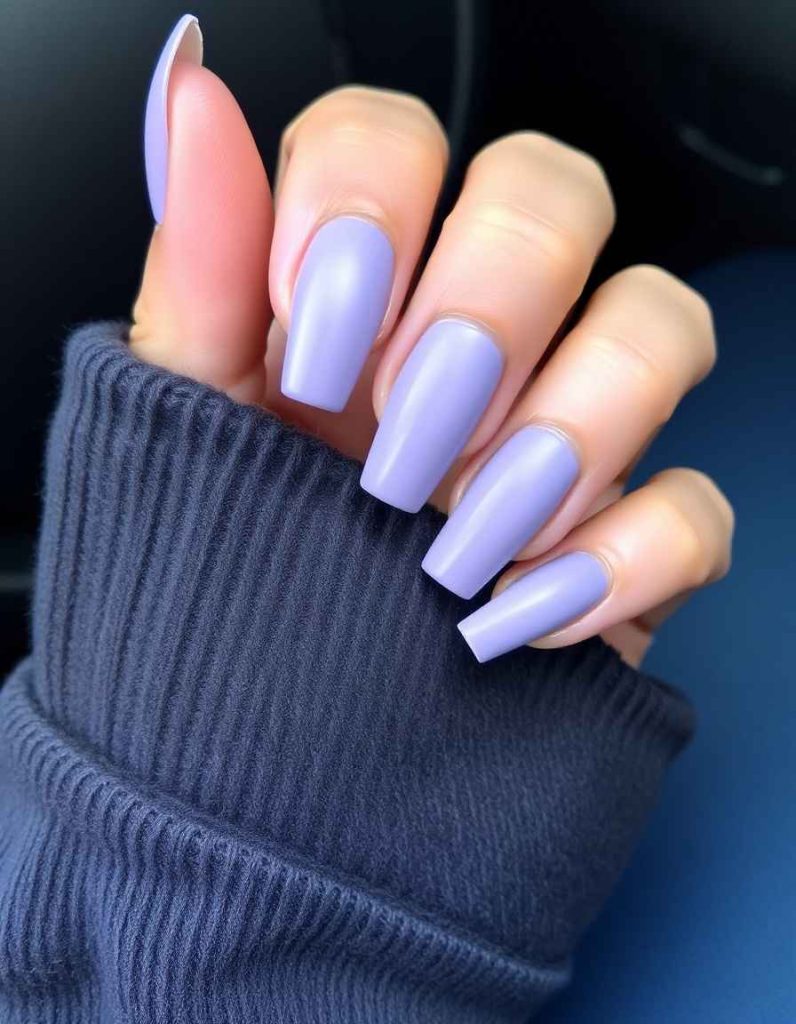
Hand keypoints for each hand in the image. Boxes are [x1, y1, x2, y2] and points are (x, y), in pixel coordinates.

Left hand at [131, 16, 732, 665]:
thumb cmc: (228, 565)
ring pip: (660, 323)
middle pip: (557, 195)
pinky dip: (624, 562)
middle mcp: (475, 335)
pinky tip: (523, 617)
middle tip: (400, 436)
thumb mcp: (188, 422)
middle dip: (486, 307)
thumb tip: (191, 102)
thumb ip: (199, 265)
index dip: (371, 202)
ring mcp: (567, 430)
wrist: (275, 743)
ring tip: (457, 543)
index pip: (400, 139)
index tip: (317, 332)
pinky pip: (696, 509)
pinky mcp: (625, 540)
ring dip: (569, 430)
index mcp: (362, 289)